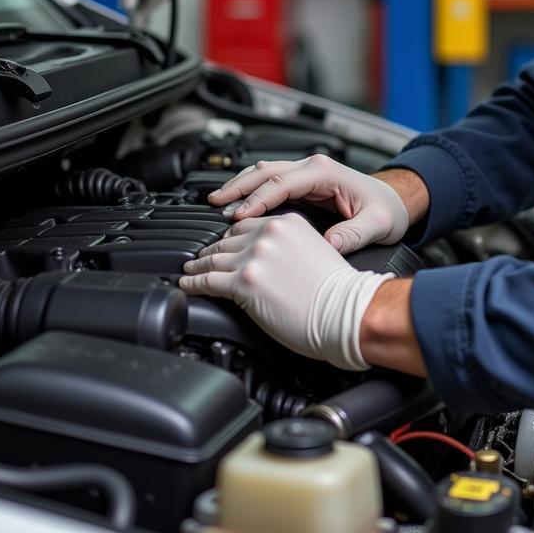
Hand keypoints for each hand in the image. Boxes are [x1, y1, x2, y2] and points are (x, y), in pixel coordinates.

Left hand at [178, 212, 393, 369]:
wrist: (345, 310)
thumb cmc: (337, 289)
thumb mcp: (314, 249)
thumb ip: (288, 244)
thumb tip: (268, 256)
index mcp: (287, 223)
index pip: (248, 224)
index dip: (231, 236)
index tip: (223, 242)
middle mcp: (269, 235)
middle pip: (227, 240)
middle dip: (212, 249)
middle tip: (200, 257)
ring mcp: (255, 258)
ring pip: (213, 258)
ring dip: (197, 265)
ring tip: (189, 270)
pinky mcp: (244, 283)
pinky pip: (207, 280)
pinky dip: (192, 282)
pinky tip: (187, 283)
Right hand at [207, 155, 409, 253]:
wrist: (394, 202)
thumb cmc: (386, 210)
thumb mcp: (376, 224)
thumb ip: (354, 234)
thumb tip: (331, 244)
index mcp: (326, 172)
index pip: (283, 183)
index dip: (258, 199)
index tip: (239, 216)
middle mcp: (314, 167)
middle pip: (266, 172)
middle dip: (239, 186)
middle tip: (215, 203)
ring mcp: (307, 173)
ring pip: (265, 173)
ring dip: (241, 185)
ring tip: (217, 202)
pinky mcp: (304, 182)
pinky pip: (271, 182)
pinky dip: (251, 190)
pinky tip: (237, 204)